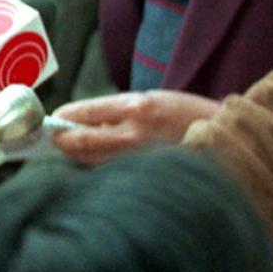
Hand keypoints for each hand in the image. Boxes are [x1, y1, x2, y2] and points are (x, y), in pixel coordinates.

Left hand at [52, 90, 221, 164]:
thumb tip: (77, 122)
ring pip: (90, 160)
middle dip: (62, 140)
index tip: (53, 120)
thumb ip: (114, 110)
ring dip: (76, 153)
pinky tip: (97, 158)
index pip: (83, 114)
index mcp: (136, 107)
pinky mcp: (140, 172)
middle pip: (80, 143)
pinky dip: (96, 164)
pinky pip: (107, 169)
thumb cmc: (183, 114)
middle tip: (54, 137)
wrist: (218, 136)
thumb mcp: (149, 99)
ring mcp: (136, 157)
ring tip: (73, 146)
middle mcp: (133, 133)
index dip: (62, 118)